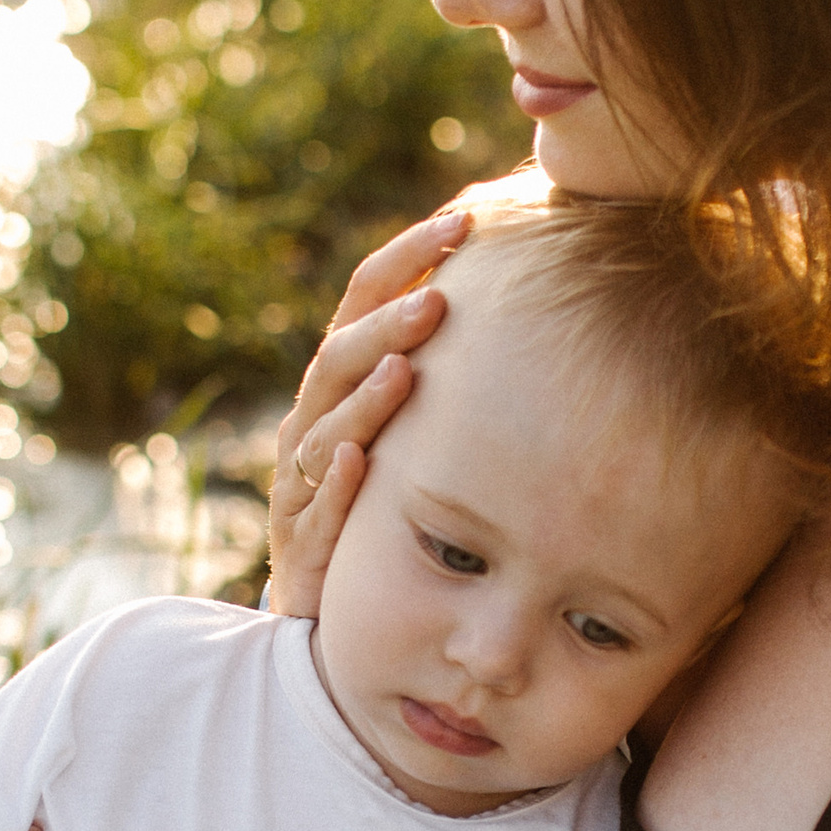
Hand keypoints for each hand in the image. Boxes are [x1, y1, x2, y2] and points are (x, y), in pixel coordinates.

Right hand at [269, 205, 470, 617]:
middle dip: (385, 327)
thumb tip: (530, 298)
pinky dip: (334, 486)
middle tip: (437, 302)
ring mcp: (300, 485)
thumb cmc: (386, 507)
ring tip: (402, 372)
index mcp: (341, 383)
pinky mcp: (300, 546)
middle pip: (338, 359)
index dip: (406, 259)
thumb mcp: (416, 431)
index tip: (460, 222)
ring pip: (324, 431)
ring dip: (364, 400)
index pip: (364, 300)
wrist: (330, 608)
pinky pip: (315, 511)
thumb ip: (449, 368)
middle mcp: (313, 424)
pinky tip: (357, 462)